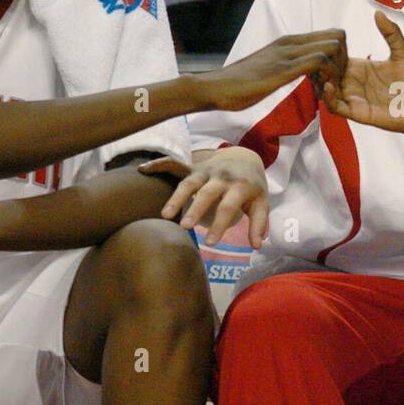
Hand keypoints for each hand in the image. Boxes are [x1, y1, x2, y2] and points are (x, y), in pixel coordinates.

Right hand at [139, 147, 268, 247]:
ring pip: (188, 182)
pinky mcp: (193, 168)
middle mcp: (221, 177)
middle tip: (185, 227)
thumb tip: (257, 246)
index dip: (219, 225)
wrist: (246, 158)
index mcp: (240, 186)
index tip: (210, 244)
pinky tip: (142, 170)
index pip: (228, 207)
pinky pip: (175, 164)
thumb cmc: (252, 187)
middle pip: (207, 193)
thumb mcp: (262, 203)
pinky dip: (159, 165)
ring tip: (165, 215)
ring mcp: (206, 171)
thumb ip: (259, 224)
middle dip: (196, 209)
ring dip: (176, 197)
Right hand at [196, 30, 346, 111]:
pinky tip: (317, 94)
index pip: (331, 35)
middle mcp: (291, 43)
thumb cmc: (241, 82)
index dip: (340, 56)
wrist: (216, 87)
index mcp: (289, 41)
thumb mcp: (270, 66)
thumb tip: (302, 69)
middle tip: (333, 84)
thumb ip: (288, 63)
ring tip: (324, 91)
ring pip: (332, 48)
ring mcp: (287, 55)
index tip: (330, 77)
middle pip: (338, 36)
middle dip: (344, 61)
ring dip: (336, 72)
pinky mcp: (282, 70)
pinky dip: (326, 79)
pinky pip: (317, 63)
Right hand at [322, 11, 403, 134]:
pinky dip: (328, 97)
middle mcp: (353, 82)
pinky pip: (335, 107)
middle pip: (324, 73)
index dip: (327, 50)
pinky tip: (330, 86)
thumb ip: (391, 33)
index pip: (334, 57)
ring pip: (324, 90)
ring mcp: (353, 97)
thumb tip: (379, 13)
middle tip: (316, 57)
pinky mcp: (357, 112)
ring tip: (321, 70)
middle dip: (318, 65)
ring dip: (319, 80)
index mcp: (360, 67)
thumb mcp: (403, 52)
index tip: (325, 42)